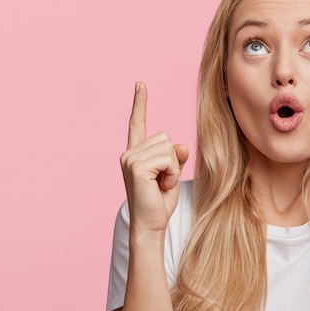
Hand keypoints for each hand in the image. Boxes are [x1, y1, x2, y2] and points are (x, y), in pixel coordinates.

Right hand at [119, 82, 188, 234]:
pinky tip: (160, 186)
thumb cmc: (160, 203)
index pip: (137, 123)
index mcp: (135, 154)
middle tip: (162, 182)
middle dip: (172, 161)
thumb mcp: (172, 175)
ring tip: (160, 185)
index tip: (140, 84)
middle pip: (166, 137)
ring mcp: (130, 158)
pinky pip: (168, 158)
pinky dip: (171, 173)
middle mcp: (129, 153)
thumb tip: (180, 146)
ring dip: (172, 168)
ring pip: (168, 148)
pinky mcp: (136, 166)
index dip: (140, 104)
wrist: (150, 226)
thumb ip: (175, 157)